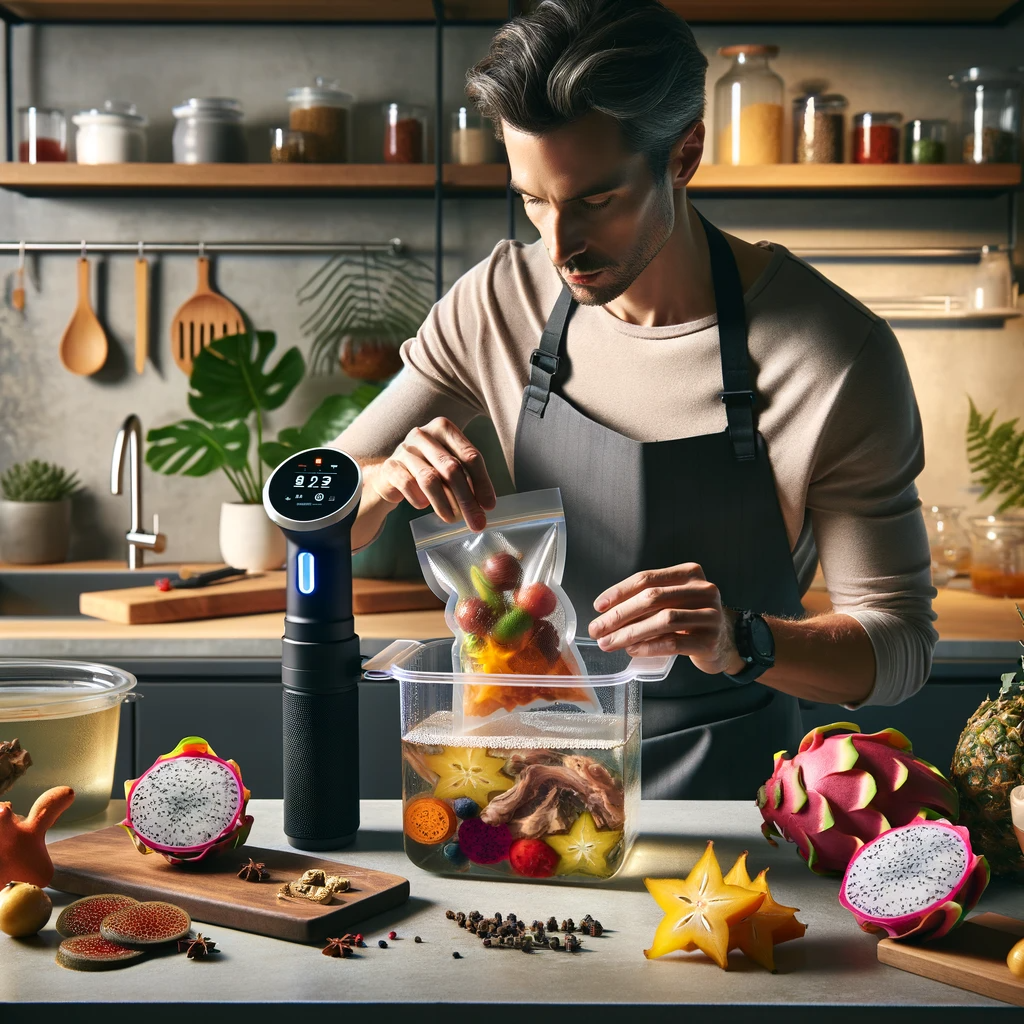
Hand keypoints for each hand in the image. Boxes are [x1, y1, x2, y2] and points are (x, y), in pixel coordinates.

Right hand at [367, 417, 495, 531]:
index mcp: (444, 429)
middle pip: (452, 468)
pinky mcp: (390, 466)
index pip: (470, 456)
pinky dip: (419, 499)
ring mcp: (404, 449)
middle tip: (476, 522)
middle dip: (467, 499)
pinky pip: (408, 484)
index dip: (482, 482)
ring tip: (452, 519)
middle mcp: (423, 434)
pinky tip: (423, 506)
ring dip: (444, 503)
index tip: (489, 506)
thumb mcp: (449, 467)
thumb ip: (467, 479)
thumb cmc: (429, 468)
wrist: (392, 473)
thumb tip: (485, 505)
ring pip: (430, 478)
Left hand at [587, 563, 745, 675]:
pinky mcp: (710, 640)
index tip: (599, 606)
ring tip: (609, 642)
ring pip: (662, 620)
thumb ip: (648, 602)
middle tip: (597, 628)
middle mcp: (703, 590)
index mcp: (689, 574)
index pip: (647, 578)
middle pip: (652, 598)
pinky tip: (632, 650)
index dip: (619, 592)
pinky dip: (648, 647)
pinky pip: (673, 643)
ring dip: (630, 633)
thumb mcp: (673, 601)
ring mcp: (710, 615)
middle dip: (619, 614)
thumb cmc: (691, 619)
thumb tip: (607, 614)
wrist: (727, 641)